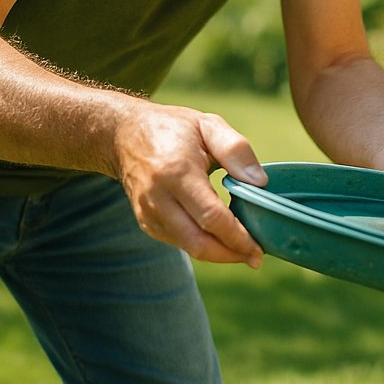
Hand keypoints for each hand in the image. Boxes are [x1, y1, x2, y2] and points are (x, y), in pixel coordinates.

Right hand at [111, 102, 268, 267]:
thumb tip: (259, 182)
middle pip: (198, 242)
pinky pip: (178, 242)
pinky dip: (202, 245)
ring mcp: (148, 213)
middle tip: (256, 258)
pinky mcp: (145, 222)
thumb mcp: (208, 125)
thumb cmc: (172, 128)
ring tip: (243, 249)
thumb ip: (237, 150)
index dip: (237, 237)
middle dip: (230, 255)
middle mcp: (158, 197)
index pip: (211, 216)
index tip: (259, 248)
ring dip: (218, 254)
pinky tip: (220, 238)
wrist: (124, 135)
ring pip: (188, 247)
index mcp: (177, 171)